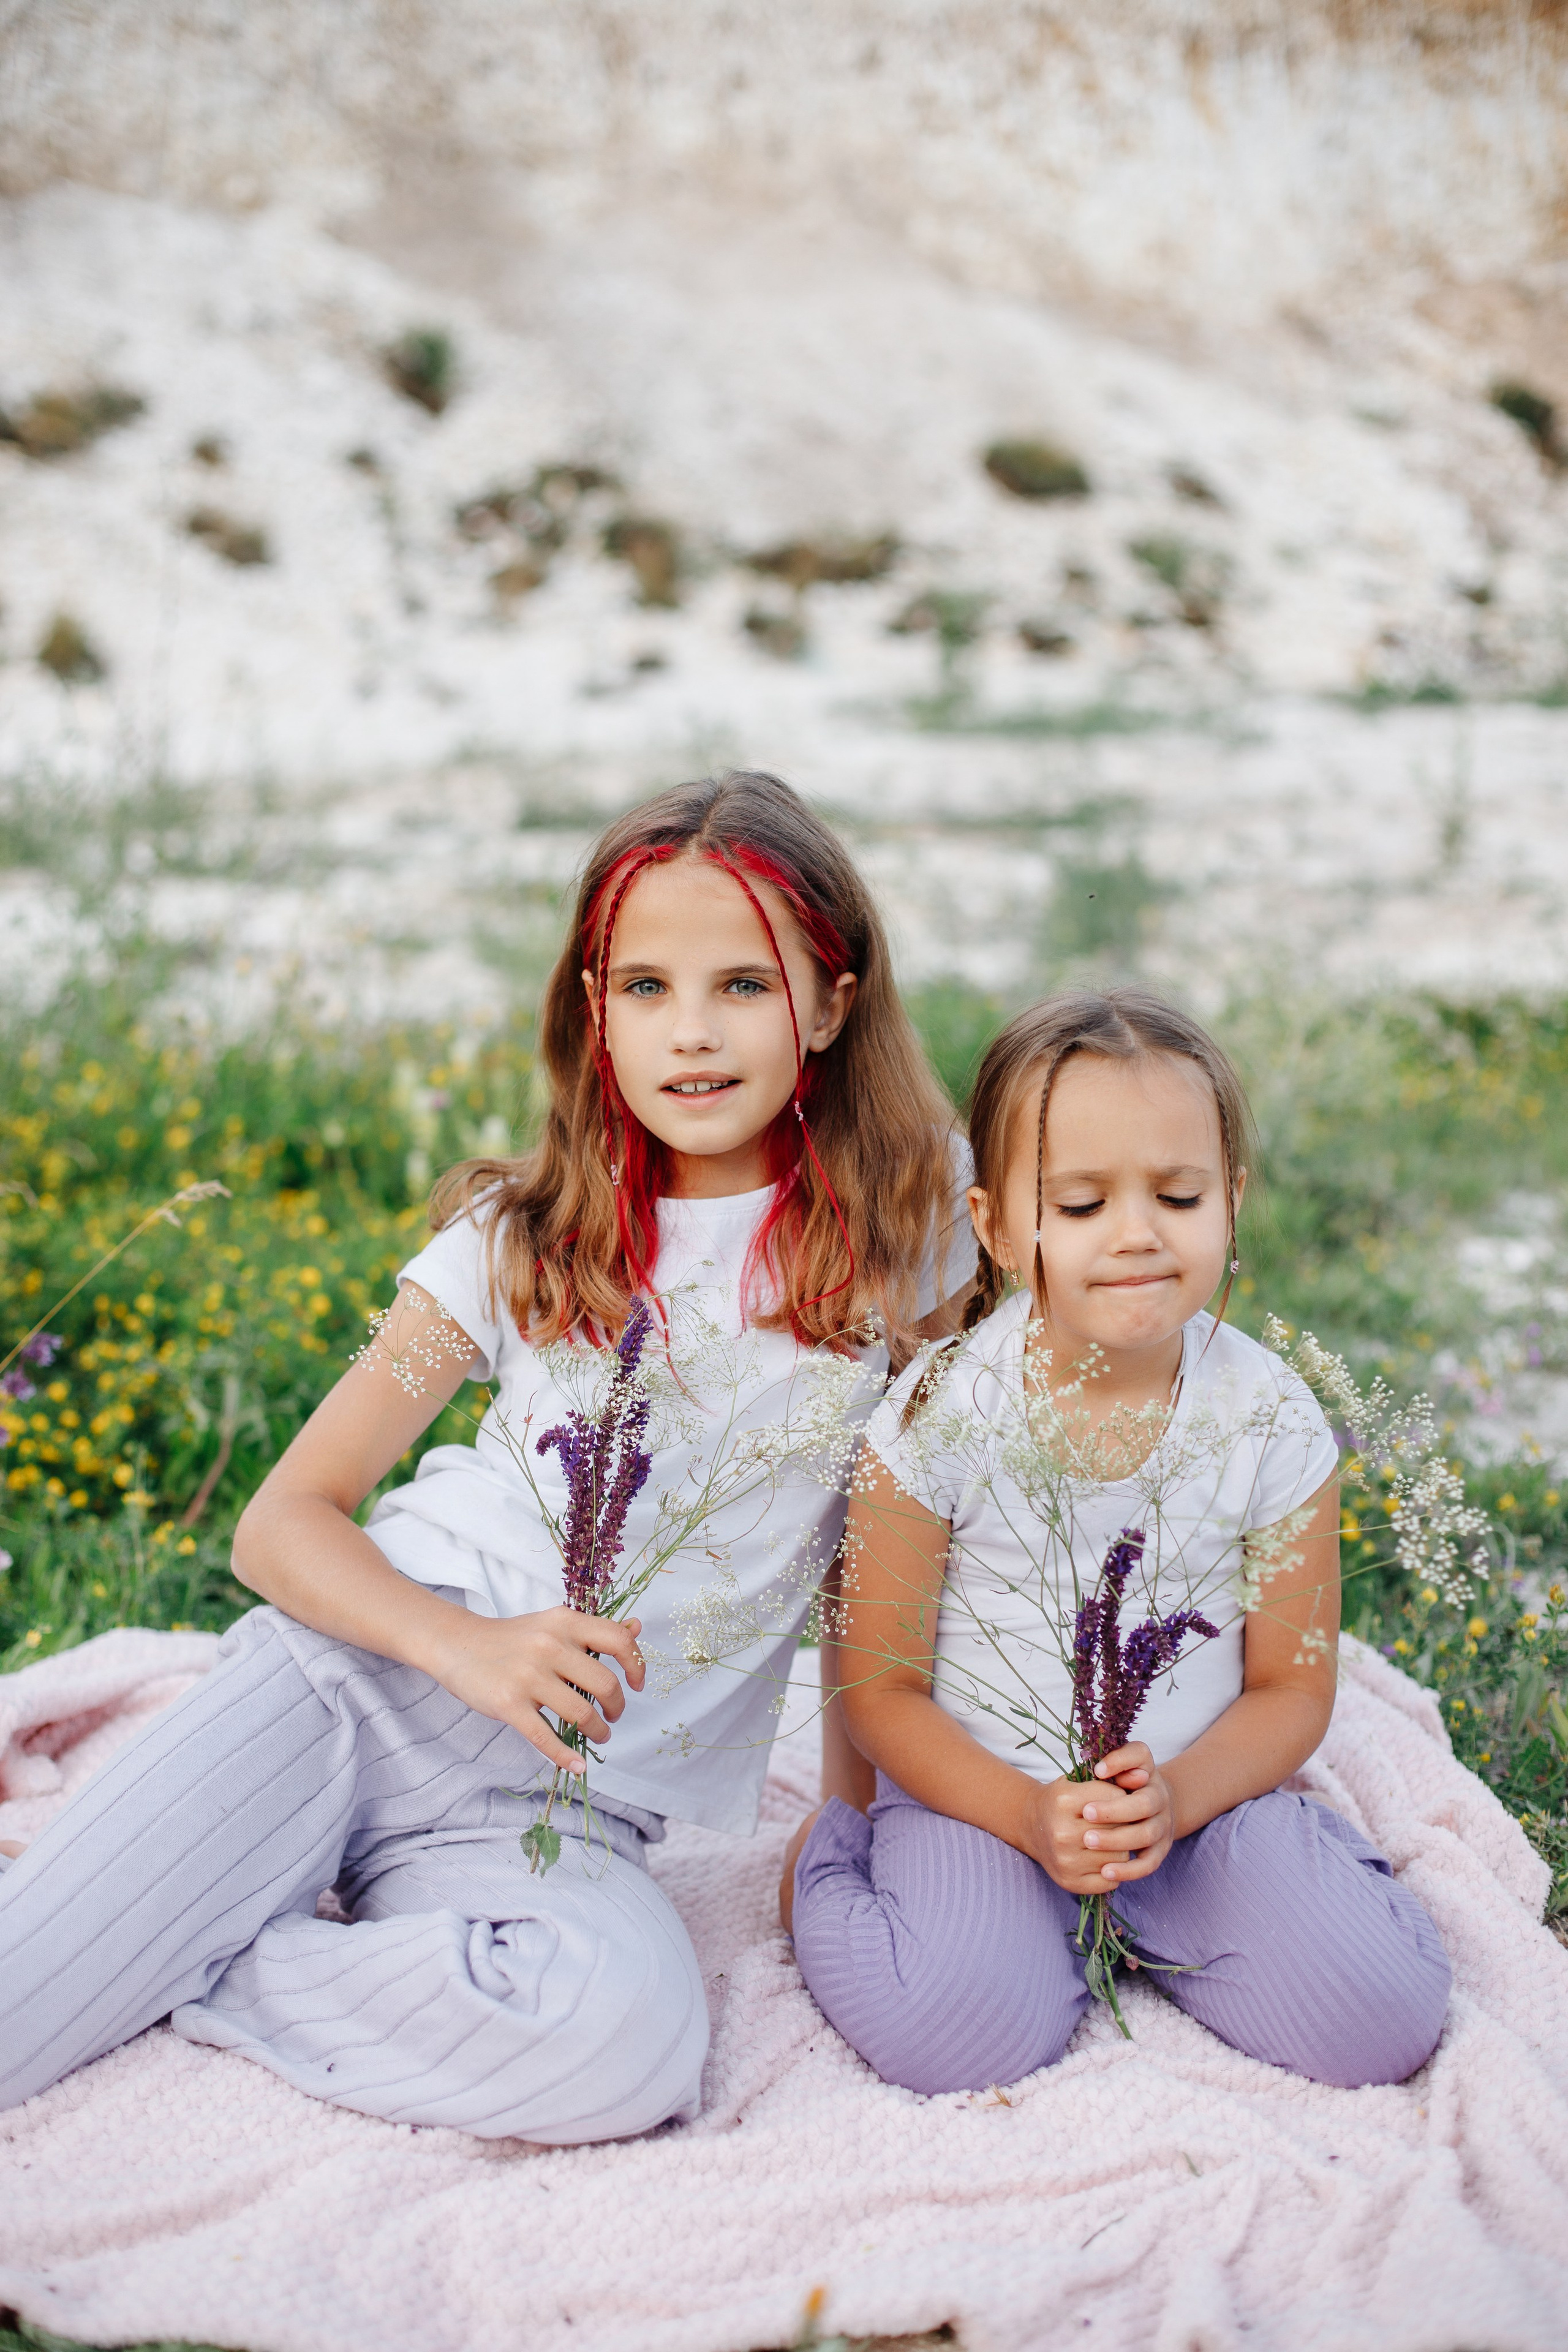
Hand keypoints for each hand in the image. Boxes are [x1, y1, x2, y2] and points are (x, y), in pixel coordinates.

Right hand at [423, 1605, 644, 1772]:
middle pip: (605, 1684)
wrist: (457, 1644)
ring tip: (599, 1735)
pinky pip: (546, 1737)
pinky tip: (577, 1765)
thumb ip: (594, 1630)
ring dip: (598, 1732)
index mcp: (565, 1622)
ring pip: (581, 1714)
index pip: (617, 1641)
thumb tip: (637, 1628)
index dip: (636, 1665)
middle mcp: (549, 1645)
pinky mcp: (508, 1703)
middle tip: (614, 1716)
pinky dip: (567, 1757)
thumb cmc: (512, 1638)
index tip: (637, 1684)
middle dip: (617, 1708)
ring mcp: (528, 1676)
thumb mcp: (554, 1624)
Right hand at [1026, 1742, 1174, 1895]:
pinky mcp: (1070, 1882)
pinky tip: (1103, 1859)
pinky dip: (1113, 1871)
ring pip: (1119, 1857)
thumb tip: (1144, 1777)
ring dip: (1121, 1849)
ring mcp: (1065, 1860)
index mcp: (1063, 1801)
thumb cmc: (1062, 1801)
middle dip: (1124, 1824)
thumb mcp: (1078, 1781)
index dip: (1122, 1798)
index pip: (1115, 1799)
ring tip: (1110, 1840)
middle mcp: (1062, 1832)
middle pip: (1119, 1829)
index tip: (1117, 1799)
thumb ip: (1110, 1778)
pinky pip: (1111, 1880)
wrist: (1032, 1826)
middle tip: (1116, 1822)